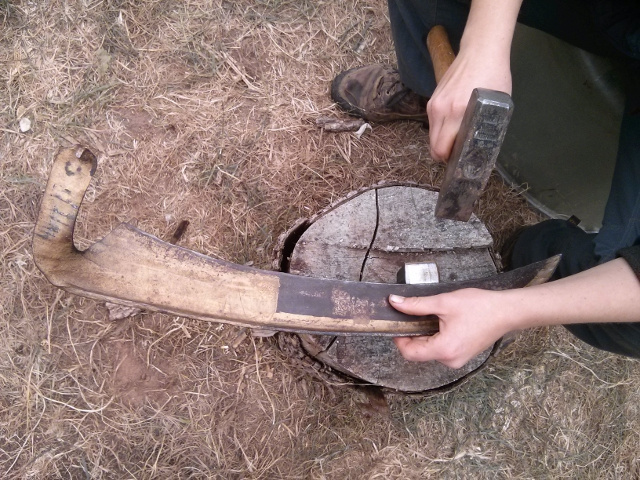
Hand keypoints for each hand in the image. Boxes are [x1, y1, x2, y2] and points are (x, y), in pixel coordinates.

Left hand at [390, 289, 511, 368]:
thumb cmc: (479, 307)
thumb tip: (394, 302)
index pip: (410, 353)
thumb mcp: (443, 302)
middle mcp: (450, 360)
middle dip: (412, 334)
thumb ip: (416, 304)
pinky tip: (440, 323)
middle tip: (412, 315)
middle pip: (418, 352)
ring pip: (429, 351)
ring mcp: (457, 360)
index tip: (396, 323)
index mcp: (444, 350)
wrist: (506, 312)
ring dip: (424, 335)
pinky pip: (441, 350)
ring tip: (430, 317)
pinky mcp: (462, 356)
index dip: (399, 339)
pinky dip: (435, 338)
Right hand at [427, 50, 511, 161]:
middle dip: (444, 155)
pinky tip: (453, 124)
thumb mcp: (495, 106)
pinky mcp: (431, 100)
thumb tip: (478, 148)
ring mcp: (434, 105)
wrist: (480, 51)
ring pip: (432, 136)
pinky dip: (440, 130)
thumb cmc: (494, 77)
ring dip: (441, 142)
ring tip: (457, 138)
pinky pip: (432, 124)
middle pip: (434, 146)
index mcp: (458, 112)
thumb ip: (483, 127)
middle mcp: (441, 110)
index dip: (450, 160)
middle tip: (459, 154)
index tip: (461, 162)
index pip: (442, 148)